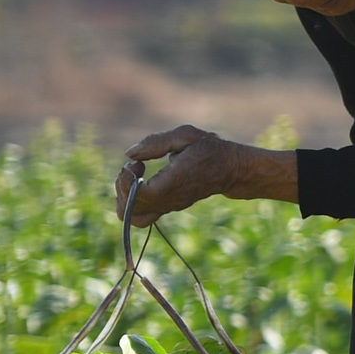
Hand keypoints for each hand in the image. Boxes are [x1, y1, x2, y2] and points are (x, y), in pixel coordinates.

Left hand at [119, 126, 296, 226]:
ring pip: (132, 217)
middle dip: (123, 186)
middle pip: (130, 209)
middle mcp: (171, 200)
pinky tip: (139, 184)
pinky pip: (140, 218)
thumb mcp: (186, 135)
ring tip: (135, 176)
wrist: (231, 170)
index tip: (135, 164)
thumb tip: (130, 155)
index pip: (140, 196)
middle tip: (135, 167)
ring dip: (125, 197)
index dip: (127, 183)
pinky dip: (131, 204)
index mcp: (175, 182)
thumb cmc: (210, 148)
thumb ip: (156, 142)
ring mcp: (169, 207)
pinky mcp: (167, 208)